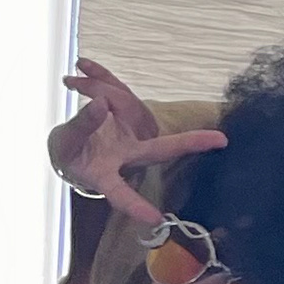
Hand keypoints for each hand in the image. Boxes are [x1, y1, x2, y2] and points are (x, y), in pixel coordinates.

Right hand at [51, 61, 223, 226]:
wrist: (69, 145)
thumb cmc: (67, 154)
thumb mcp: (64, 145)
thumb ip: (81, 127)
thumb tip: (101, 103)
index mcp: (107, 173)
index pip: (121, 193)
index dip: (134, 206)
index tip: (155, 219)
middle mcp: (128, 155)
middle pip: (159, 149)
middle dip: (188, 143)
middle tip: (220, 140)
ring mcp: (132, 135)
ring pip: (124, 102)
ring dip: (97, 86)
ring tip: (71, 82)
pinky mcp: (127, 113)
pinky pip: (118, 89)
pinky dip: (101, 74)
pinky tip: (84, 65)